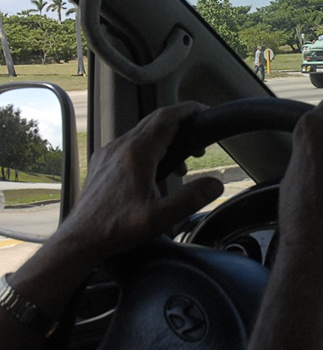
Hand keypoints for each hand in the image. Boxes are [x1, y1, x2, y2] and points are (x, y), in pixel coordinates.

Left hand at [59, 101, 222, 259]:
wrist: (80, 239)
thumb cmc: (117, 228)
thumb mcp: (160, 217)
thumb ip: (191, 199)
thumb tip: (216, 184)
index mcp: (137, 153)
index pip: (166, 118)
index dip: (188, 110)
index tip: (203, 111)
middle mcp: (121, 147)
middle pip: (155, 120)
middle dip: (180, 124)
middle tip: (199, 140)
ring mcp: (109, 153)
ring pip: (142, 132)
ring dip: (166, 139)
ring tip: (182, 162)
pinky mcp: (103, 163)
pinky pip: (130, 143)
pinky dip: (150, 147)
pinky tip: (156, 171)